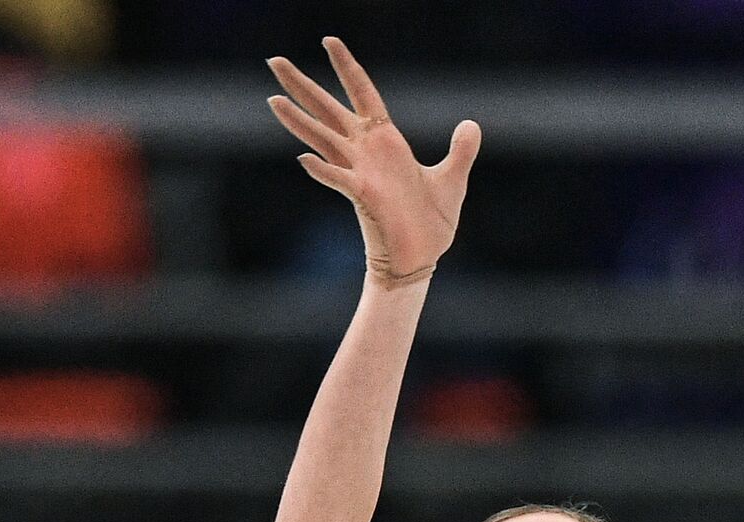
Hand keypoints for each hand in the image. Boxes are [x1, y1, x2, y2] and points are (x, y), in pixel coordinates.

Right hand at [266, 36, 481, 285]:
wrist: (422, 259)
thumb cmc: (431, 223)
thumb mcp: (452, 178)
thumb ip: (461, 151)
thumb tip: (471, 124)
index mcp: (387, 143)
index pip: (363, 94)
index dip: (348, 68)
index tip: (329, 41)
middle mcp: (367, 154)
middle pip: (329, 111)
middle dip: (303, 86)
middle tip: (273, 60)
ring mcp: (362, 175)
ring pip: (324, 141)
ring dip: (299, 122)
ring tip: (273, 100)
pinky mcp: (365, 199)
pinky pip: (341, 181)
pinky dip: (325, 171)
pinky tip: (306, 160)